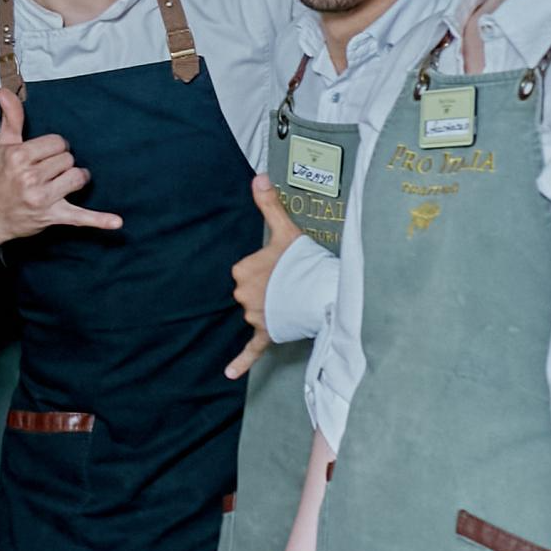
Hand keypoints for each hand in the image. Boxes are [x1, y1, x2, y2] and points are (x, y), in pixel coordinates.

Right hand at [0, 86, 123, 250]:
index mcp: (18, 157)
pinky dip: (99, 220)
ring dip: (74, 179)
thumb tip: (4, 91)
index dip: (53, 148)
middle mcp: (29, 177)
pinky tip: (117, 222)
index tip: (43, 156)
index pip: (57, 142)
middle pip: (68, 159)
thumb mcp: (2, 145)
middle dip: (61, 164)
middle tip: (46, 172)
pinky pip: (80, 217)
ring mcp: (41, 198)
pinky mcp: (52, 216)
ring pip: (77, 177)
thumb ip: (10, 117)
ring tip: (61, 183)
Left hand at [225, 174, 305, 378]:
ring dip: (273, 306)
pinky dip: (240, 362)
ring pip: (258, 311)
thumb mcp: (285, 229)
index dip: (268, 265)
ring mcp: (255, 317)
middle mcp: (242, 296)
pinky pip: (251, 350)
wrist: (322, 292)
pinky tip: (228, 374)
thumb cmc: (304, 261)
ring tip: (294, 298)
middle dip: (270, 286)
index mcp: (241, 271)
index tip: (284, 264)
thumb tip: (257, 176)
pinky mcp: (266, 334)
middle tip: (292, 280)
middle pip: (252, 289)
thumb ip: (269, 204)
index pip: (247, 267)